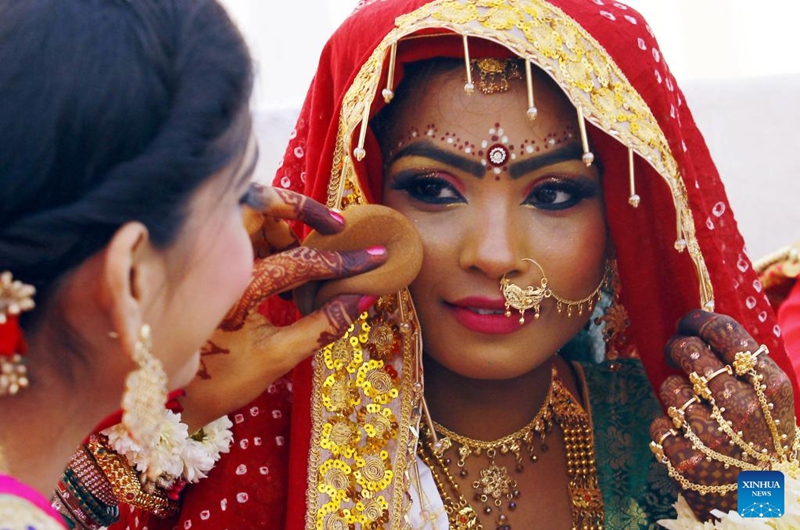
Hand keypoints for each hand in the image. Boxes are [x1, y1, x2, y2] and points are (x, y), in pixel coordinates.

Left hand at [181, 184, 386, 429]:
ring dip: (284, 221)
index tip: (373, 257)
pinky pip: (241, 232)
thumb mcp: (276, 359)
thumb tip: (363, 297)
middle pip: (258, 205)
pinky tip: (292, 259)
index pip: (299, 260)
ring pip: (249, 215)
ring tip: (314, 244)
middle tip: (335, 226)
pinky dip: (270, 236)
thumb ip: (322, 326)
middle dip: (300, 208)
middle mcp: (217, 260)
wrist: (169, 393)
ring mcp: (209, 257)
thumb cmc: (219, 379)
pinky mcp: (208, 261)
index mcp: (236, 285)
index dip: (341, 261)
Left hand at [650, 310, 796, 518]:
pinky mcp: (684, 458)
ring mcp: (712, 434)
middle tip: (677, 352)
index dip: (697, 321)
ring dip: (675, 394)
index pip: (724, 332)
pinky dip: (667, 427)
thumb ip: (743, 366)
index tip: (687, 322)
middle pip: (689, 352)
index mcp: (771, 388)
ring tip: (694, 408)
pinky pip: (658, 422)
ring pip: (670, 387)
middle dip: (677, 348)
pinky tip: (687, 438)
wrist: (764, 505)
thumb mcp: (771, 403)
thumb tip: (700, 324)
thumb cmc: (763, 444)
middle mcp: (743, 408)